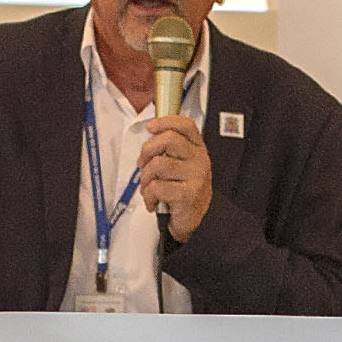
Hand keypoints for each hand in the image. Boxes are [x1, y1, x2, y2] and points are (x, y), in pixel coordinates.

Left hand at [137, 114, 211, 238]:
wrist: (197, 219)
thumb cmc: (183, 189)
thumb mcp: (181, 165)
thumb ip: (169, 150)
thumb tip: (149, 136)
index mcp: (198, 149)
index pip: (185, 125)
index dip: (165, 121)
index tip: (150, 127)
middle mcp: (199, 160)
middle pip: (168, 139)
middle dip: (147, 150)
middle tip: (142, 163)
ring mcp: (195, 177)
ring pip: (158, 164)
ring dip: (145, 178)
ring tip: (148, 187)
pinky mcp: (187, 194)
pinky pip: (156, 187)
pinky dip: (148, 196)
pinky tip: (153, 202)